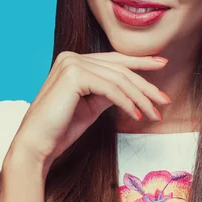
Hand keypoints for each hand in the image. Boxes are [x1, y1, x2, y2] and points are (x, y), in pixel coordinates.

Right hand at [10, 51, 170, 174]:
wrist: (37, 144)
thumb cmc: (60, 129)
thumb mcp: (90, 106)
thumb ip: (107, 92)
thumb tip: (131, 89)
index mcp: (72, 61)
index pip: (112, 60)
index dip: (139, 62)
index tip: (161, 65)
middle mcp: (71, 57)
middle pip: (119, 69)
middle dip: (146, 85)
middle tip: (165, 100)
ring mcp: (71, 64)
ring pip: (118, 79)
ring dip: (141, 99)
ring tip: (155, 115)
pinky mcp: (74, 75)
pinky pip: (111, 89)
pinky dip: (127, 103)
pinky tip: (137, 116)